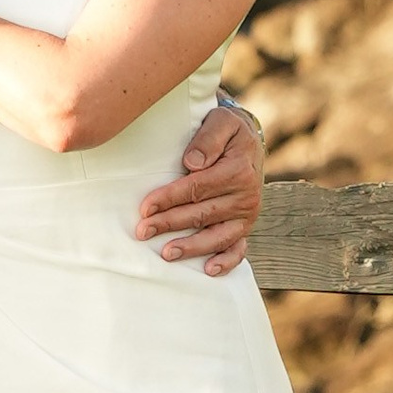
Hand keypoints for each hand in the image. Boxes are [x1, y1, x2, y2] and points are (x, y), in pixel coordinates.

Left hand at [133, 97, 263, 276]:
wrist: (249, 140)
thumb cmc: (227, 131)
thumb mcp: (221, 121)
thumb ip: (208, 138)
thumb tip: (193, 162)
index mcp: (237, 170)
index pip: (197, 187)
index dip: (169, 198)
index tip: (146, 207)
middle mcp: (246, 196)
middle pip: (202, 213)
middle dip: (170, 223)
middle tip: (143, 231)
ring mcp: (247, 215)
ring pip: (217, 235)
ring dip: (192, 247)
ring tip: (167, 253)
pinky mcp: (246, 226)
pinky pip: (239, 248)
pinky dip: (226, 261)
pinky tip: (208, 270)